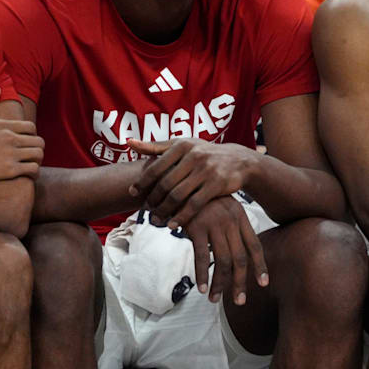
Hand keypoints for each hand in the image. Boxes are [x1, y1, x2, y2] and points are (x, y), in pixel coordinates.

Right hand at [0, 87, 42, 184]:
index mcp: (2, 125)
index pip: (31, 127)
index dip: (31, 136)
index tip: (25, 143)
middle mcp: (9, 137)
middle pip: (39, 141)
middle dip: (36, 148)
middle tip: (29, 156)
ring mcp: (10, 153)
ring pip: (39, 155)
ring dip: (37, 161)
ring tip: (30, 165)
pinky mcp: (8, 170)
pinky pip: (33, 170)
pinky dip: (34, 173)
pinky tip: (27, 176)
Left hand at [127, 138, 258, 227]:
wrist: (238, 161)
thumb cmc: (205, 153)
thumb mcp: (183, 145)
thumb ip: (156, 146)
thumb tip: (129, 143)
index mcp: (182, 145)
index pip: (156, 166)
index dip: (142, 181)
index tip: (132, 193)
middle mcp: (194, 156)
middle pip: (165, 183)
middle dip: (153, 199)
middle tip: (146, 210)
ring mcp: (206, 170)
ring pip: (178, 195)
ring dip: (164, 210)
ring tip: (156, 220)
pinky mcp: (216, 185)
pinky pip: (194, 204)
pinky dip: (182, 217)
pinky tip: (173, 226)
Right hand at [184, 195, 268, 304]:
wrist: (179, 179)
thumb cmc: (200, 198)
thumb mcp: (222, 209)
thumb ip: (231, 228)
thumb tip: (236, 252)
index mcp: (240, 216)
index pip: (255, 245)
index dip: (260, 266)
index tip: (263, 283)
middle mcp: (231, 220)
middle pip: (240, 258)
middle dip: (241, 282)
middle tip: (240, 301)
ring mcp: (214, 223)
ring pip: (222, 261)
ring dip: (220, 284)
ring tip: (215, 300)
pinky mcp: (196, 227)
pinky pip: (201, 256)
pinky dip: (202, 275)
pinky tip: (202, 288)